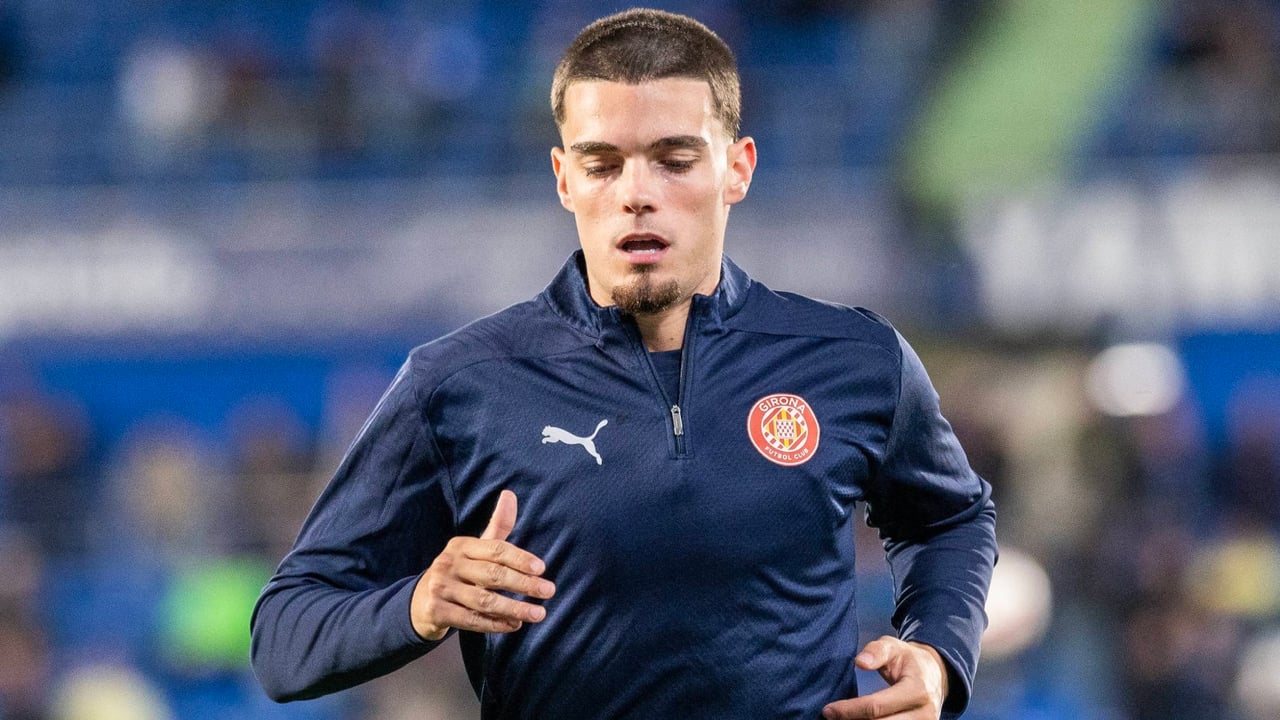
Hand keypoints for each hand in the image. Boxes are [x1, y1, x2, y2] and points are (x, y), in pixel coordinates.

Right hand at [410, 490, 554, 640]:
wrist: (420, 602)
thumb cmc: (459, 572)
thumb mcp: (475, 548)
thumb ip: (497, 526)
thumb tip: (510, 494)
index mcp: (461, 545)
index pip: (495, 549)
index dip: (520, 558)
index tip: (542, 569)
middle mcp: (449, 564)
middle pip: (492, 575)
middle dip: (523, 584)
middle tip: (548, 591)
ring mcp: (441, 588)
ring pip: (484, 601)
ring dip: (514, 608)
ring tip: (538, 613)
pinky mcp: (436, 611)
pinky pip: (471, 620)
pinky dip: (495, 624)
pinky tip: (514, 625)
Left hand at [822, 636, 948, 719]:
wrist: (935, 675)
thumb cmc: (908, 660)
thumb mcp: (893, 647)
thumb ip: (876, 651)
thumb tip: (860, 662)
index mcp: (917, 691)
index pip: (877, 707)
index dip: (850, 710)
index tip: (828, 710)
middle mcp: (924, 714)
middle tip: (831, 718)